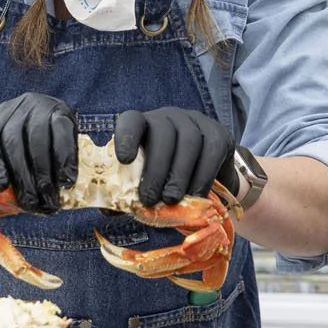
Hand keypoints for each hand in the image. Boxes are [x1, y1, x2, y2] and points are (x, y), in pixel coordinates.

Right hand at [0, 93, 78, 212]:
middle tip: (48, 200)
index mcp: (53, 109)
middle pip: (37, 140)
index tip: (67, 182)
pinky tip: (2, 186)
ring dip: (23, 178)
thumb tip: (67, 192)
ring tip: (29, 201)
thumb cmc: (27, 146)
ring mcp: (6, 113)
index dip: (65, 156)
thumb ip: (57, 161)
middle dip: (43, 174)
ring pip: (14, 145)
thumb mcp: (49, 146)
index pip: (62, 127)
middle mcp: (31, 105)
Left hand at [114, 107, 234, 207]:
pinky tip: (196, 195)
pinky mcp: (218, 132)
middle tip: (150, 199)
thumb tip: (109, 210)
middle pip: (162, 135)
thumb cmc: (164, 175)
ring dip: (179, 175)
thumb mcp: (144, 179)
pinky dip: (203, 175)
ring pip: (189, 142)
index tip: (124, 160)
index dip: (126, 138)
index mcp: (143, 124)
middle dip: (156, 169)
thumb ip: (127, 191)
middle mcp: (168, 117)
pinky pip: (212, 150)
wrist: (203, 170)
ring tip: (171, 200)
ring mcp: (194, 121)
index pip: (131, 121)